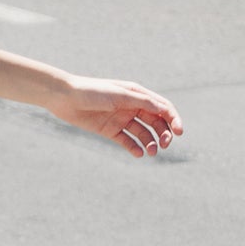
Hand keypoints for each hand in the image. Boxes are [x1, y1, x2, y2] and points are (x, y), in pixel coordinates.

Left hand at [54, 77, 183, 157]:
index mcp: (138, 95)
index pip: (163, 108)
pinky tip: (139, 154)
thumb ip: (142, 102)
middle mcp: (132, 107)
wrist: (65, 98)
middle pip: (156, 122)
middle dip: (164, 134)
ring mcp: (122, 119)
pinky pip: (128, 142)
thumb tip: (164, 109)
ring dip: (151, 143)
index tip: (179, 132)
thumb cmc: (92, 91)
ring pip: (143, 133)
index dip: (174, 119)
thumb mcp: (119, 95)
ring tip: (152, 152)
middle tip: (166, 145)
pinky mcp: (111, 131)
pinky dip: (135, 148)